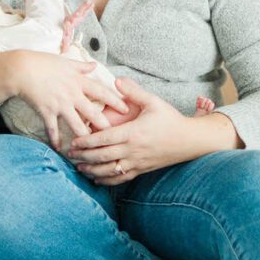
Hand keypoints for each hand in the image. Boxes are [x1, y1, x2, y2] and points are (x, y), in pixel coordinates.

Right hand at [13, 51, 129, 149]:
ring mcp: (60, 104)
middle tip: (116, 136)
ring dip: (84, 137)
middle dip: (105, 125)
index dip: (115, 100)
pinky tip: (60, 149)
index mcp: (78, 81)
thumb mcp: (65, 62)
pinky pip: (53, 129)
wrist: (22, 69)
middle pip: (93, 112)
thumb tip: (94, 65)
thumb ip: (81, 66)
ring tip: (92, 148)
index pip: (101, 91)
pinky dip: (56, 140)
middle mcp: (72, 94)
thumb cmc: (43, 63)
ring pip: (76, 125)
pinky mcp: (47, 112)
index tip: (126, 109)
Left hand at [67, 78, 193, 183]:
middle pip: (102, 156)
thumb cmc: (171, 120)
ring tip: (79, 168)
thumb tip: (117, 80)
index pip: (104, 139)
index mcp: (133, 133)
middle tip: (69, 155)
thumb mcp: (153, 101)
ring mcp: (137, 162)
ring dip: (92, 170)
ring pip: (110, 170)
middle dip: (84, 156)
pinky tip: (97, 179)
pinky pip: (121, 178)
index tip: (73, 142)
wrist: (190, 141)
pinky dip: (107, 179)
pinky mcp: (142, 170)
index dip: (86, 142)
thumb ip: (133, 91)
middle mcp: (133, 150)